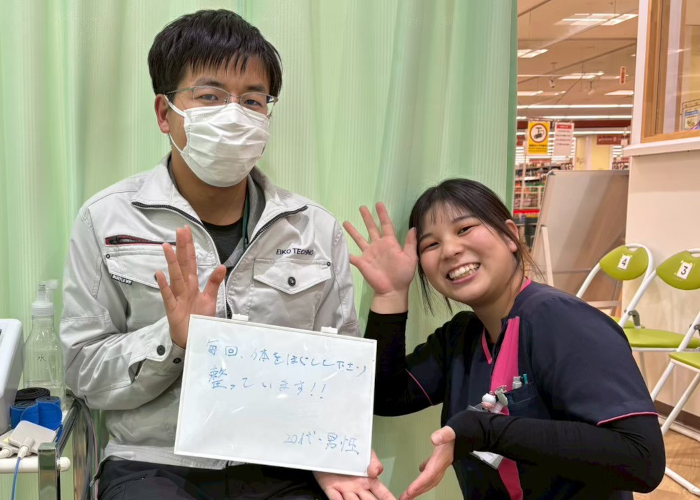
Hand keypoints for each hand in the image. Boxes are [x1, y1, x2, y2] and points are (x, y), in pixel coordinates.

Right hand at [155, 225, 225, 348]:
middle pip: (183, 264)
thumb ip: (214, 283)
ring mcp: (177, 297)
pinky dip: (164, 286)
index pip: (191, 261)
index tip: (187, 230)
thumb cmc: (199, 318)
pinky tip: (159, 275)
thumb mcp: (210, 299)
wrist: (192, 339)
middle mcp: (184, 287)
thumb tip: (222, 265)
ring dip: (172, 262)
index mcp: (192, 284)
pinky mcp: (172, 309)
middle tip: (179, 230)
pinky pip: (167, 296)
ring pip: (175, 276)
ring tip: (167, 246)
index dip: (190, 246)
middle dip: (182, 247)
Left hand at [313, 450, 395, 499]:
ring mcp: (345, 490)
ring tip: (355, 498)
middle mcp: (358, 489)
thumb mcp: (366, 453)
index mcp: (369, 482)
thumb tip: (376, 473)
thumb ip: (374, 462)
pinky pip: (334, 497)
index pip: (383, 495)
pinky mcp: (331, 488)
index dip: (389, 499)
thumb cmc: (351, 450)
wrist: (330, 445)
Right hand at [343, 202, 417, 297]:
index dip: (382, 214)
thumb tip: (413, 227)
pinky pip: (352, 256)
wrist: (393, 290)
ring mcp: (369, 253)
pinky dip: (345, 252)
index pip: (386, 225)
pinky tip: (337, 246)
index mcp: (390, 243)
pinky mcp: (362, 262)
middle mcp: (378, 245)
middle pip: (371, 228)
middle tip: (362, 207)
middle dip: (367, 217)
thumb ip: (410, 243)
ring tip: (346, 221)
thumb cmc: (403, 274)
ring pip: (359, 239)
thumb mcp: (410, 258)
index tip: (378, 204)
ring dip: (353, 231)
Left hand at [400, 427, 454, 499]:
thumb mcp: (450, 432)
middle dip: (416, 491)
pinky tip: (420, 475)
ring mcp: (440, 466)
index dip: (419, 484)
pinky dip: (424, 478)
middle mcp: (440, 466)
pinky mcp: (439, 462)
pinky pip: (430, 474)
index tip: (409, 491)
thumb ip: (443, 435)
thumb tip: (434, 439)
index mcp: (440, 460)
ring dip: (419, 489)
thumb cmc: (456, 435)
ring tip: (409, 495)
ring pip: (429, 481)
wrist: (465, 436)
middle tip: (404, 498)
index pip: (429, 475)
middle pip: (428, 482)